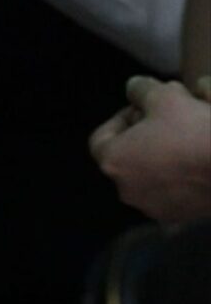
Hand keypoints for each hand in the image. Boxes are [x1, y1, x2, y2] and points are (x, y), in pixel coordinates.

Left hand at [90, 77, 210, 223]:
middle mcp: (127, 189)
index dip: (124, 116)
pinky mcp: (180, 215)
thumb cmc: (198, 131)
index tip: (147, 106)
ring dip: (169, 148)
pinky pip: (175, 187)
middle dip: (150, 129)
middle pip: (130, 153)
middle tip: (176, 112)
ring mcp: (154, 206)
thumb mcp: (167, 96)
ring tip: (195, 129)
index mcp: (114, 161)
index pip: (102, 137)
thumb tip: (134, 87)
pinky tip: (203, 151)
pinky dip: (184, 170)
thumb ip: (143, 89)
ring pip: (153, 170)